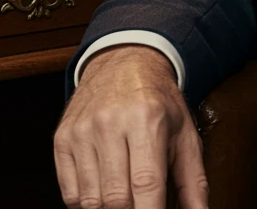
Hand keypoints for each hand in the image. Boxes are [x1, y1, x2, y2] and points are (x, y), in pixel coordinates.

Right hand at [54, 44, 208, 208]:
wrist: (125, 62)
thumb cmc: (159, 102)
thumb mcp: (184, 132)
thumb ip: (193, 179)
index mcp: (149, 118)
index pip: (147, 183)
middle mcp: (112, 122)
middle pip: (116, 198)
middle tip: (142, 203)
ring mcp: (83, 131)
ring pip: (91, 200)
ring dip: (109, 208)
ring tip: (126, 193)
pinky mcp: (62, 139)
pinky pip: (70, 194)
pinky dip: (88, 202)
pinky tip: (105, 187)